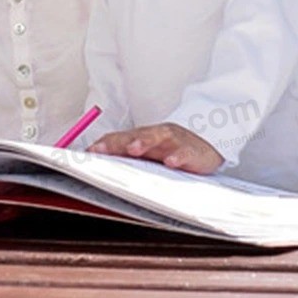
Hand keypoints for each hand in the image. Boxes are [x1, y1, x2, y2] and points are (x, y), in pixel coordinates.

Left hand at [88, 123, 223, 173]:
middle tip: (100, 150)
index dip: (104, 145)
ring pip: (157, 137)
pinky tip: (171, 163)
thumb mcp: (150, 154)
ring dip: (144, 142)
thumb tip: (101, 161)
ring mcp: (174, 141)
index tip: (88, 153)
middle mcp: (156, 135)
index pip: (119, 138)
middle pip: (133, 135)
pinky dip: (177, 156)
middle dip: (117, 142)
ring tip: (133, 150)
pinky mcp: (192, 150)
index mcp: (143, 137)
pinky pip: (184, 152)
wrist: (209, 146)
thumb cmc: (174, 150)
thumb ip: (129, 156)